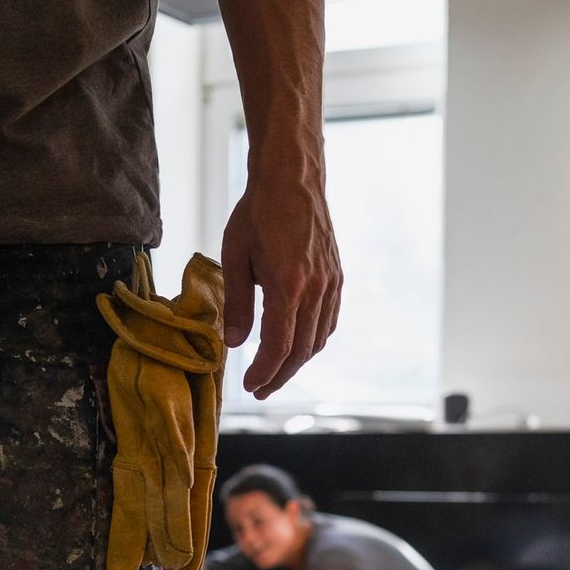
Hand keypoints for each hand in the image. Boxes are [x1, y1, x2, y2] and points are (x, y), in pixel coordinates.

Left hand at [221, 174, 340, 399]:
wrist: (293, 179)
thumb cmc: (258, 212)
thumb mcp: (235, 256)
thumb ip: (236, 303)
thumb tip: (233, 343)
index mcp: (289, 285)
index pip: (279, 345)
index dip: (264, 371)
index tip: (250, 386)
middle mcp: (316, 289)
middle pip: (301, 350)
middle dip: (280, 375)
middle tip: (260, 390)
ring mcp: (331, 284)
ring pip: (318, 339)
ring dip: (297, 361)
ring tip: (275, 372)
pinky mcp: (337, 278)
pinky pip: (328, 322)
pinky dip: (313, 341)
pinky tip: (297, 345)